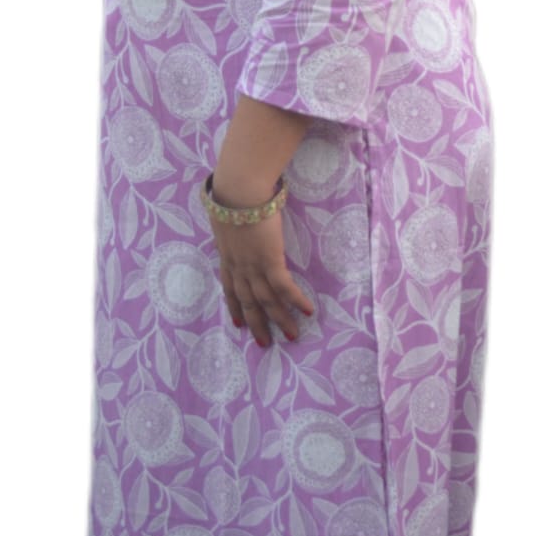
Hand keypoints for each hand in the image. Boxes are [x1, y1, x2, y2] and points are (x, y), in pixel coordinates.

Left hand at [207, 182, 314, 345]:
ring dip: (280, 319)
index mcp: (227, 257)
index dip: (234, 307)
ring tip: (292, 335)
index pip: (229, 288)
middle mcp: (239, 267)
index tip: (238, 324)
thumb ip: (232, 229)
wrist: (239, 191)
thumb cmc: (233, 196)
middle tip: (264, 344)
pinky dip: (296, 300)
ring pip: (267, 300)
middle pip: (248, 302)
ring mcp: (254, 266)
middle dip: (256, 324)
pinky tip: (308, 310)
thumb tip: (237, 227)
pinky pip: (285, 287)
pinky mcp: (270, 260)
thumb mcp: (226, 218)